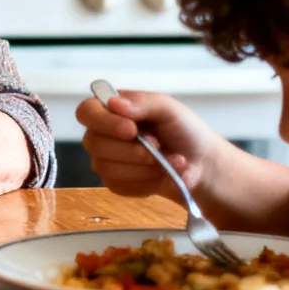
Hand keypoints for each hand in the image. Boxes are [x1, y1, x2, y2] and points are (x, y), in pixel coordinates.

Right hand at [76, 89, 219, 199]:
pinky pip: (119, 186)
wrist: (202, 163)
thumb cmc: (184, 130)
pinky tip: (163, 176)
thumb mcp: (169, 108)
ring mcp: (106, 160)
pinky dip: (147, 183)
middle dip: (132, 150)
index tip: (132, 130)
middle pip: (95, 144)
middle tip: (160, 148)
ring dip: (145, 168)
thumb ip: (143, 102)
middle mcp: (102, 134)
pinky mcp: (116, 184)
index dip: (104, 122)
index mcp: (110, 109)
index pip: (86, 112)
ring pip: (107, 168)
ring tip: (171, 163)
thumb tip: (114, 103)